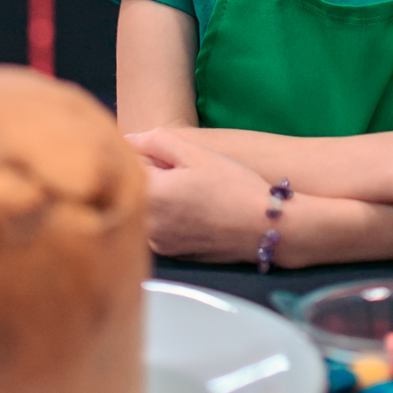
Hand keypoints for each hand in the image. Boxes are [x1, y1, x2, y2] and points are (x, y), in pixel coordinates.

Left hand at [129, 126, 275, 263]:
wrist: (264, 227)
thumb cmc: (233, 186)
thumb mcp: (197, 154)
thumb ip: (157, 141)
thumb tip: (129, 139)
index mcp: (149, 193)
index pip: (130, 163)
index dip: (154, 156)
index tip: (178, 161)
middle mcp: (146, 223)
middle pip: (136, 189)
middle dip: (154, 178)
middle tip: (189, 177)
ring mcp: (157, 242)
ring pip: (147, 209)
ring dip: (160, 199)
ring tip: (194, 195)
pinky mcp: (170, 254)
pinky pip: (158, 228)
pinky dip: (169, 219)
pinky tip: (197, 213)